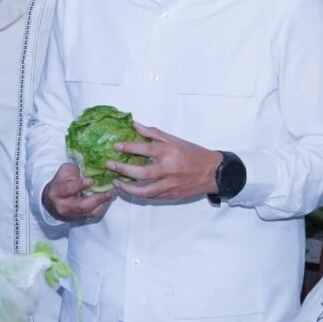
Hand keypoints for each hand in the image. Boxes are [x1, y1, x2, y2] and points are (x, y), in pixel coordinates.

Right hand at [42, 163, 113, 222]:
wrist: (51, 202)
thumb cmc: (60, 183)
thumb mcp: (63, 173)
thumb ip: (74, 171)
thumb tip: (90, 170)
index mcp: (56, 192)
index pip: (68, 189)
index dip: (79, 185)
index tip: (91, 180)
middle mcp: (63, 206)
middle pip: (81, 205)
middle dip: (96, 198)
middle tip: (108, 191)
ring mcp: (72, 214)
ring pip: (89, 212)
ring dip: (102, 203)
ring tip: (110, 194)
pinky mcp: (79, 218)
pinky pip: (93, 214)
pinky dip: (102, 206)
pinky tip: (107, 199)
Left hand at [107, 124, 221, 203]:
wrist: (212, 172)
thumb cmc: (193, 154)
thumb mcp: (175, 140)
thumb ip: (154, 133)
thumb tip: (135, 125)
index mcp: (170, 152)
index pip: (146, 149)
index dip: (129, 147)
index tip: (115, 145)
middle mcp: (168, 169)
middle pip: (141, 172)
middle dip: (122, 169)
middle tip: (109, 165)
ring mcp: (169, 185)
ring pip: (144, 191)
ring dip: (127, 187)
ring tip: (116, 182)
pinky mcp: (170, 196)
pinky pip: (151, 197)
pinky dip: (138, 194)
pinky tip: (129, 189)